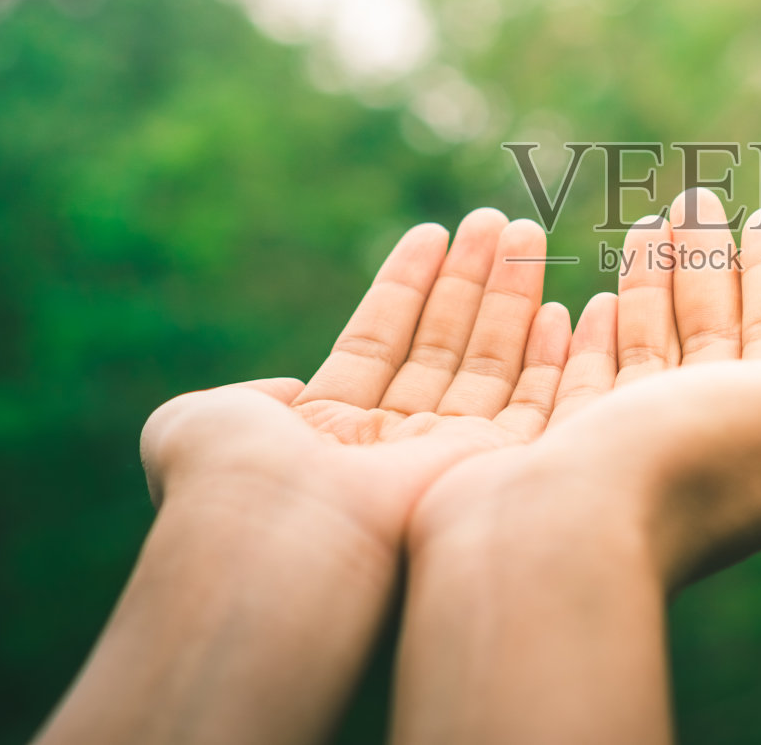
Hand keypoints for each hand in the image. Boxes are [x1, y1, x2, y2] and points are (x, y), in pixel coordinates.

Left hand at [139, 208, 579, 558]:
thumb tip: (287, 390)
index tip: (433, 233)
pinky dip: (546, 361)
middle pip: (440, 347)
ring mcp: (441, 461)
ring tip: (525, 232)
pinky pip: (530, 410)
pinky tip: (557, 309)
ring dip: (509, 298)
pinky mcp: (487, 476)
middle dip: (470, 281)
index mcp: (326, 433)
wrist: (278, 539)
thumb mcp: (203, 420)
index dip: (406, 287)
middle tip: (497, 222)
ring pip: (487, 367)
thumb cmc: (233, 480)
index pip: (377, 344)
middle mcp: (388, 447)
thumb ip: (248, 394)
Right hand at [392, 189, 760, 744]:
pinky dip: (594, 338)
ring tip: (648, 224)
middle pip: (712, 338)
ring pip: (648, 352)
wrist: (560, 537)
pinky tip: (590, 302)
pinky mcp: (557, 455)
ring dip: (652, 286)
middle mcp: (700, 451)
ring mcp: (625, 455)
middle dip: (708, 266)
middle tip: (693, 199)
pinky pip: (584, 384)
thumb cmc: (687, 459)